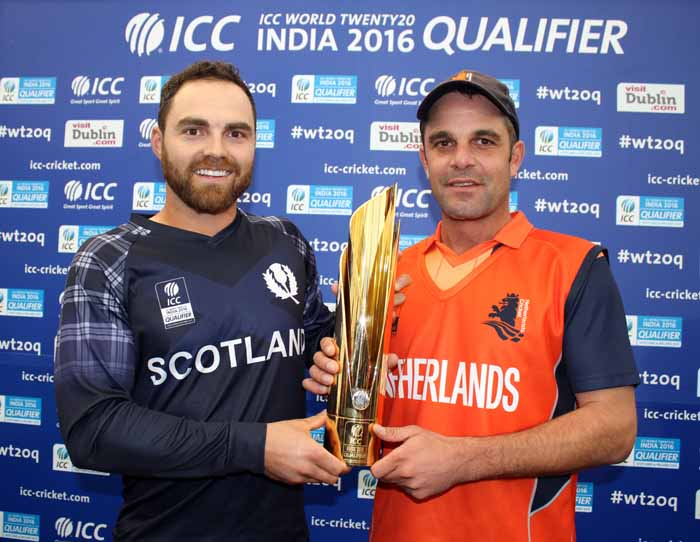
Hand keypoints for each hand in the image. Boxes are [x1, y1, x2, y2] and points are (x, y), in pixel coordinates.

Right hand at [264, 411, 348, 484]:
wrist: (255, 446)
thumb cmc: (276, 434)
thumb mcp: (300, 424)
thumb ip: (317, 421)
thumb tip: (326, 415)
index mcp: (313, 453)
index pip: (338, 468)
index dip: (345, 466)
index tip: (345, 460)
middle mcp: (308, 468)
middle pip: (332, 479)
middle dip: (336, 471)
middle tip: (335, 462)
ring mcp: (299, 477)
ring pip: (320, 481)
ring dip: (324, 474)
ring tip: (321, 461)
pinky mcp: (291, 481)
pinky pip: (307, 482)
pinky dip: (311, 476)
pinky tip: (307, 464)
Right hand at [302, 273, 411, 394]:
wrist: (360, 391)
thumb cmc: (366, 372)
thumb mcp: (376, 366)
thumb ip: (383, 361)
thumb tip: (393, 359)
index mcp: (339, 350)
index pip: (327, 342)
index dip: (327, 345)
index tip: (333, 350)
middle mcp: (328, 360)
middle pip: (318, 356)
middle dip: (325, 362)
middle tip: (335, 369)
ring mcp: (322, 373)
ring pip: (313, 370)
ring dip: (320, 376)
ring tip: (330, 382)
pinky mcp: (318, 385)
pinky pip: (309, 384)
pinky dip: (313, 387)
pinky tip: (323, 391)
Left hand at [370, 424, 469, 499]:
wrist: (457, 460)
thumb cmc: (436, 443)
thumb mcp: (413, 432)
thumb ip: (392, 432)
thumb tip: (375, 429)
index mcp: (400, 457)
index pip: (375, 471)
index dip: (375, 465)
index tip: (379, 461)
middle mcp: (405, 474)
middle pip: (383, 478)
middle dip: (386, 470)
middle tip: (396, 461)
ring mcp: (412, 486)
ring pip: (395, 484)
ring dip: (397, 477)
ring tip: (410, 465)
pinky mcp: (420, 494)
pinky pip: (407, 490)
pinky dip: (408, 484)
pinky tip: (418, 474)